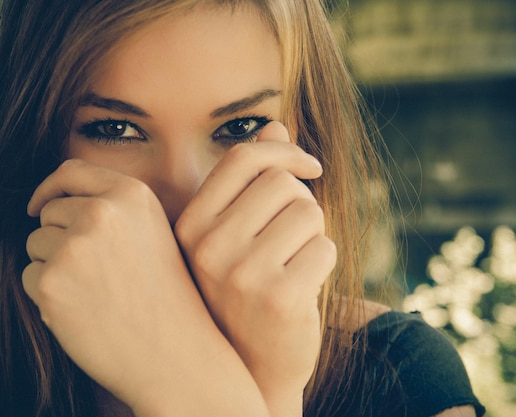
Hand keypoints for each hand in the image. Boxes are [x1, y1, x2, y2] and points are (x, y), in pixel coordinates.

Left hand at [23, 160, 269, 416]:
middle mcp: (103, 212)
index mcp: (132, 195)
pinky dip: (46, 295)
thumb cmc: (164, 296)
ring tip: (93, 292)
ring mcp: (75, 245)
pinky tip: (81, 310)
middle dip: (58, 237)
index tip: (38, 206)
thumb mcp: (152, 232)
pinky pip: (29, 276)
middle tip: (94, 272)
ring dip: (52, 266)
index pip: (70, 171)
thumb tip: (52, 201)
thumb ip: (112, 207)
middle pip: (49, 211)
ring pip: (35, 243)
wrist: (174, 352)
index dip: (50, 188)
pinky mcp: (51, 281)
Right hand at [175, 122, 336, 416]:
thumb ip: (252, 178)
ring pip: (307, 212)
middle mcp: (206, 247)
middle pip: (281, 183)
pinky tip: (303, 286)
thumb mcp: (235, 231)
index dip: (285, 151)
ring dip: (313, 233)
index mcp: (190, 225)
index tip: (310, 165)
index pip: (242, 159)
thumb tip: (275, 125)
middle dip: (301, 202)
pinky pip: (325, 248)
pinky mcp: (278, 298)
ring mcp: (240, 275)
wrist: (250, 361)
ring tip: (293, 262)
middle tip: (292, 236)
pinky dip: (324, 261)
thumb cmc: (244, 288)